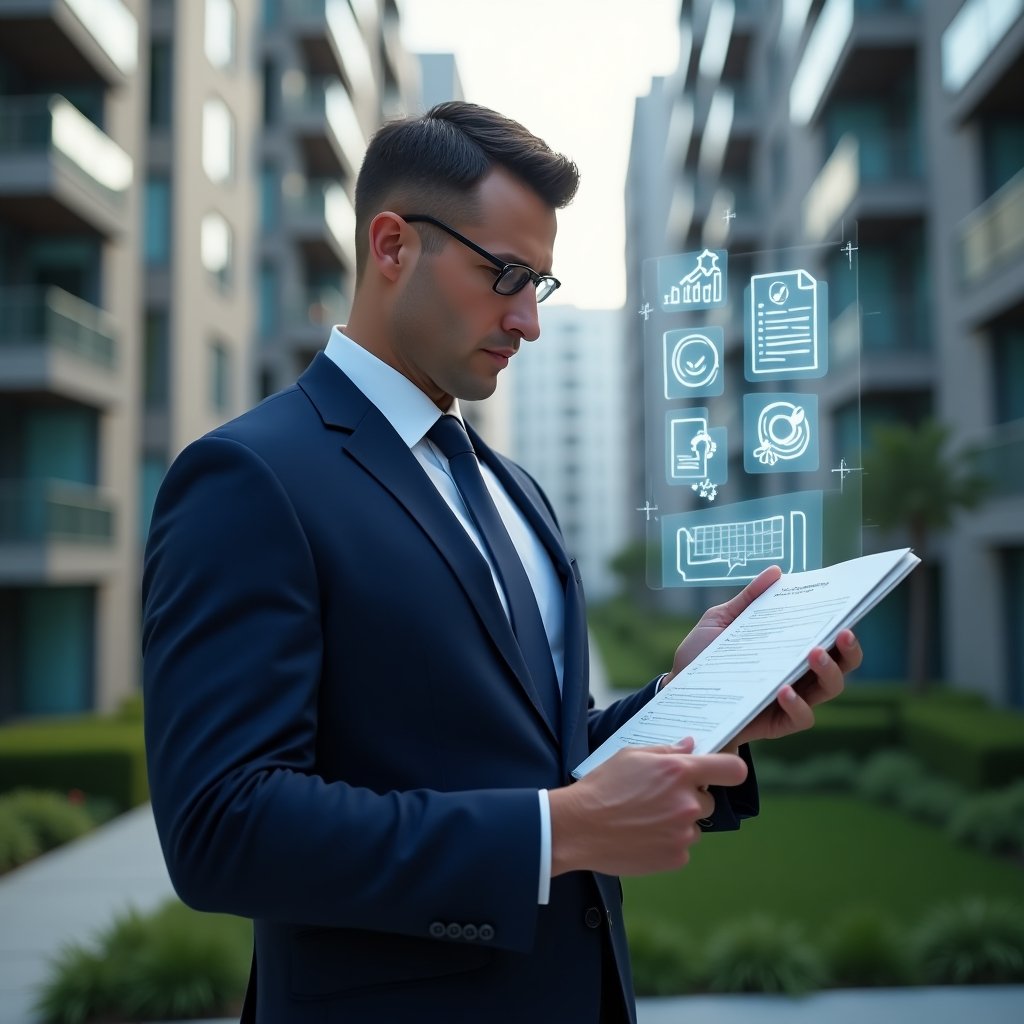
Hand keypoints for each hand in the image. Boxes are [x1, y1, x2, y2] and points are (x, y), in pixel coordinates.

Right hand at [548, 739, 747, 876]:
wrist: (578, 828)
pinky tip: (642, 835)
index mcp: (679, 772)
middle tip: (658, 798)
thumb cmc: (602, 787)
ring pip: (693, 825)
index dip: (730, 769)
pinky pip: (681, 847)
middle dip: (689, 798)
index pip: (732, 770)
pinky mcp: (675, 858)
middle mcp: (687, 803)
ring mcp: (683, 834)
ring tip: (644, 819)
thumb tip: (691, 747)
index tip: (722, 772)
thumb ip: (667, 751)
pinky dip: (667, 842)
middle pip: (708, 800)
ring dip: (677, 822)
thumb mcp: (631, 755)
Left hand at [659, 566, 862, 746]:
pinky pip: (802, 718)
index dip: (844, 623)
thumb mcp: (722, 620)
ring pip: (829, 689)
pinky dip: (798, 704)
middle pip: (842, 664)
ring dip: (828, 671)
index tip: (848, 607)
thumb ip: (749, 598)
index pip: (829, 636)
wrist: (677, 690)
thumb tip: (776, 571)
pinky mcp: (777, 723)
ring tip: (813, 653)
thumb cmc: (702, 654)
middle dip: (849, 648)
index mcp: (791, 646)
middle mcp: (798, 673)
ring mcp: (791, 700)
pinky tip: (784, 689)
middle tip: (841, 631)